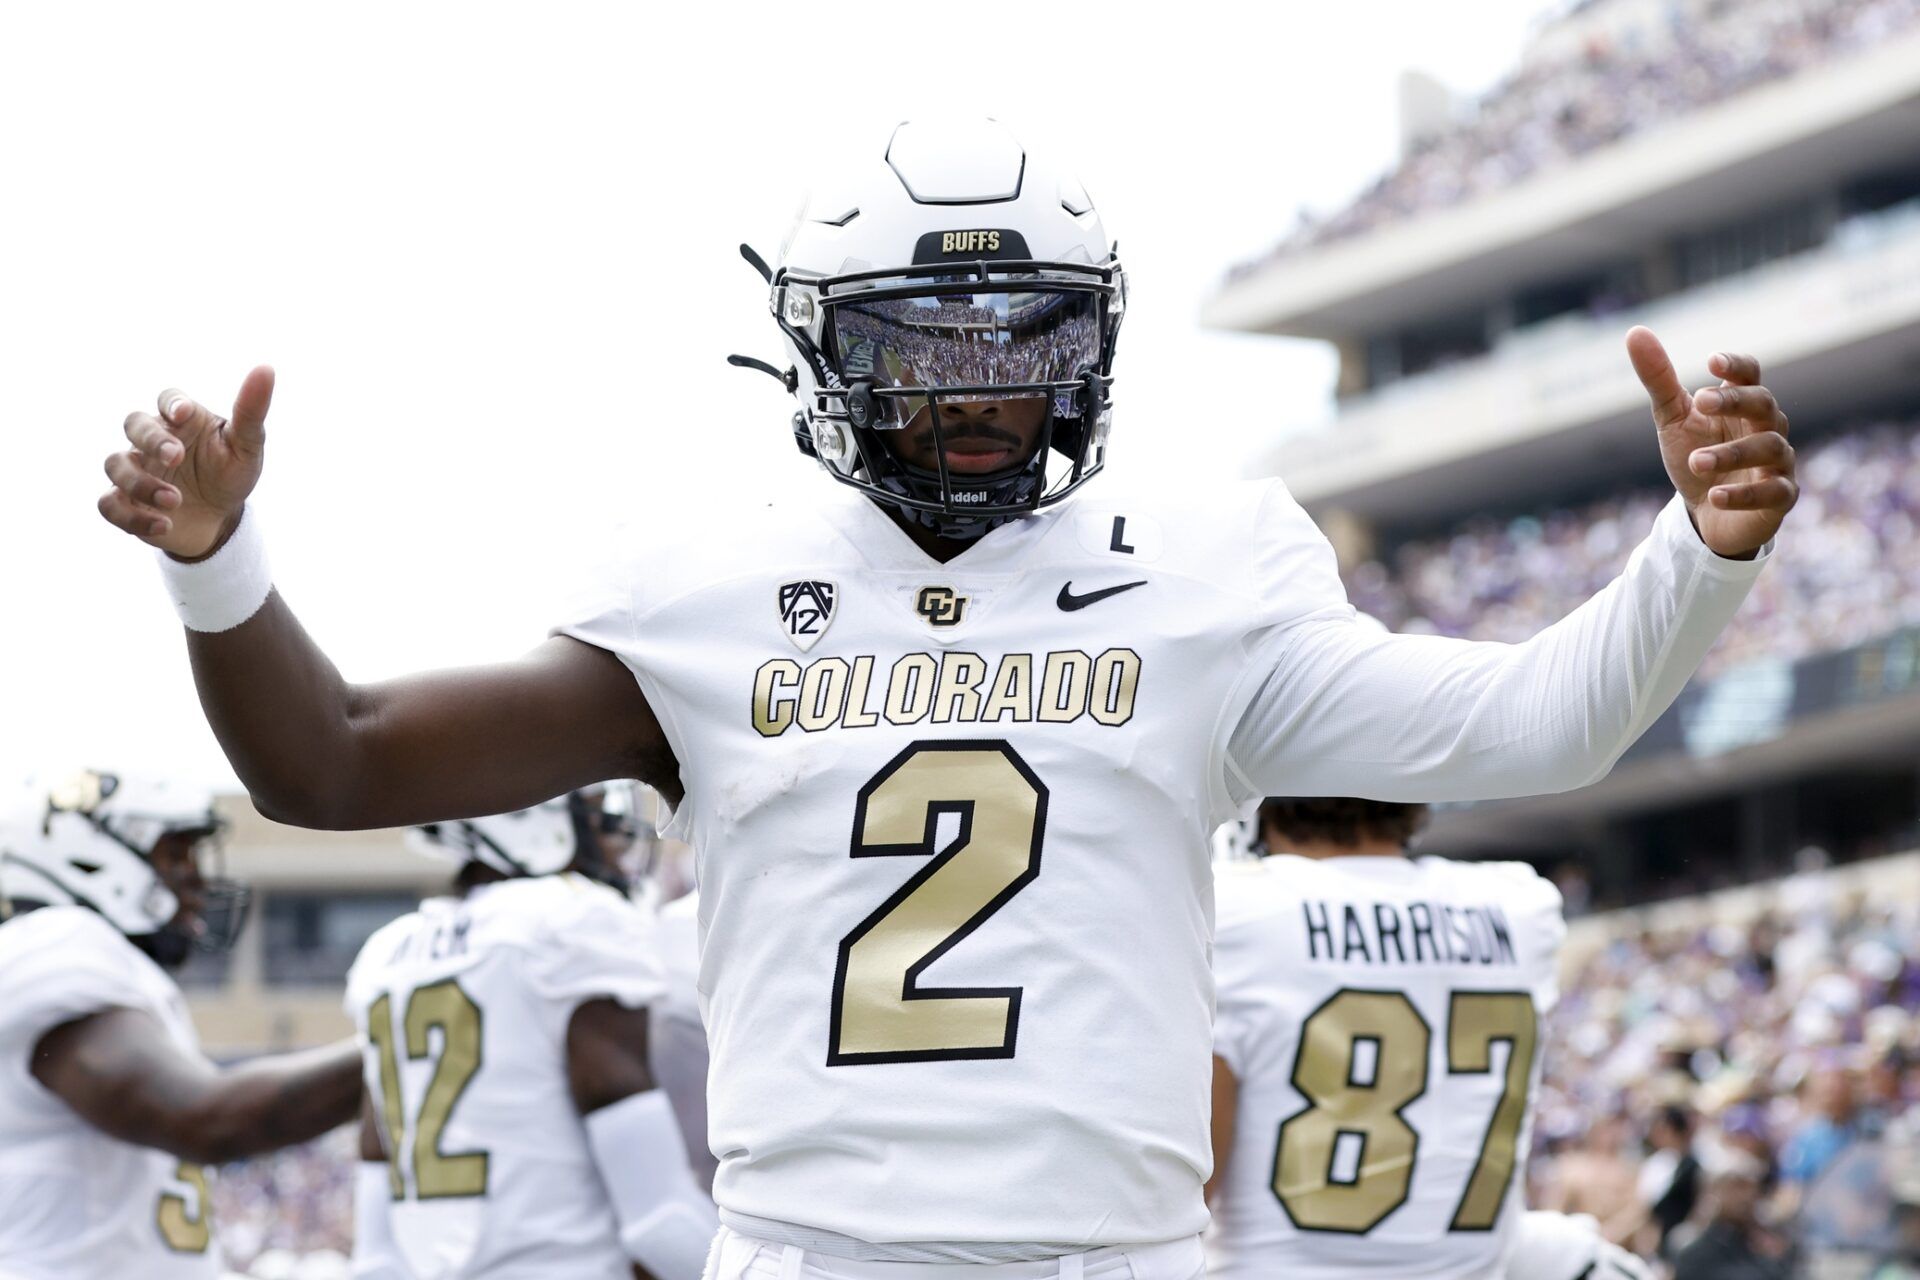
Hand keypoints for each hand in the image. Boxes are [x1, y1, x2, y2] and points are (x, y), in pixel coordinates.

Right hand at [99, 366, 274, 559]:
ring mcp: (135, 469)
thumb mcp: (247, 446)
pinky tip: (164, 525)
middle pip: (133, 424)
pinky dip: (131, 516)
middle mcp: (151, 440)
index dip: (171, 403)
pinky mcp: (125, 501)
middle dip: (151, 439)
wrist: (221, 519)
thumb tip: (266, 368)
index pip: (168, 398)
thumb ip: (251, 410)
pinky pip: (108, 504)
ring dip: (140, 483)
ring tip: (174, 500)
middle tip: (176, 458)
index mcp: (181, 420)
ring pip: (115, 464)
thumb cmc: (231, 473)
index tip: (182, 414)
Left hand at [1628, 326, 1795, 557]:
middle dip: (1735, 402)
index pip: (1750, 374)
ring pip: (1768, 448)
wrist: (1705, 513)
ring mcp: (1778, 461)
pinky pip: (1772, 492)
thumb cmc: (1694, 455)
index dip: (1736, 365)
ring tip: (1694, 462)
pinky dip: (1744, 495)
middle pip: (1764, 404)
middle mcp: (1768, 427)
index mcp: (1743, 403)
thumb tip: (1635, 332)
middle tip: (1701, 403)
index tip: (1712, 361)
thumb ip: (1658, 378)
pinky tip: (1714, 496)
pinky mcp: (1781, 496)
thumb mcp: (1673, 417)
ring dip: (1731, 453)